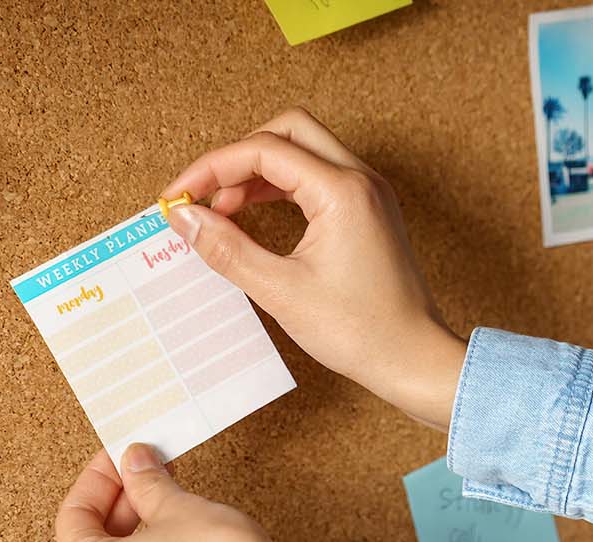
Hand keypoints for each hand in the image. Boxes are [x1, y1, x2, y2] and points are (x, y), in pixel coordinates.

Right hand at [161, 107, 465, 430]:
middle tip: (205, 195)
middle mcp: (361, 180)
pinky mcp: (369, 211)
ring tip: (223, 212)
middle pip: (288, 131)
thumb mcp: (281, 291)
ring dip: (259, 171)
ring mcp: (369, 194)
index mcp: (343, 191)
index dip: (212, 168)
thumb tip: (184, 218)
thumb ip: (227, 249)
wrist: (413, 359)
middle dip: (238, 156)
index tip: (179, 196)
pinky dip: (283, 187)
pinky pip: (319, 178)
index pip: (264, 150)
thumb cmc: (360, 331)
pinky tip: (255, 217)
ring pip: (304, 151)